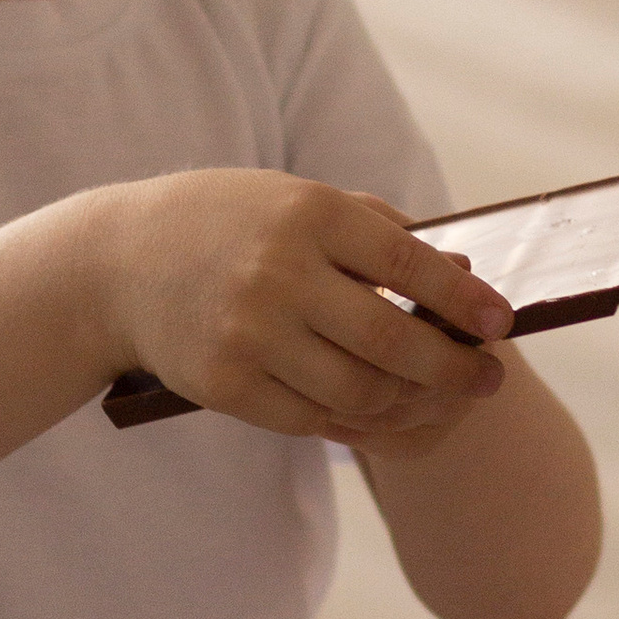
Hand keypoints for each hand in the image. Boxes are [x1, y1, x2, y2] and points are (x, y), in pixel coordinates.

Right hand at [103, 176, 513, 444]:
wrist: (116, 264)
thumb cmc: (227, 225)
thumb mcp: (295, 199)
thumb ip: (377, 231)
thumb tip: (462, 276)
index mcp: (310, 214)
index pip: (410, 265)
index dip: (465, 301)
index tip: (502, 323)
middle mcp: (280, 272)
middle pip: (394, 340)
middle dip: (454, 368)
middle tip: (487, 380)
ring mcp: (249, 333)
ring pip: (360, 390)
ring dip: (408, 402)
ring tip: (429, 397)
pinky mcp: (224, 383)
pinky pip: (312, 418)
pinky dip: (352, 419)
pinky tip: (373, 410)